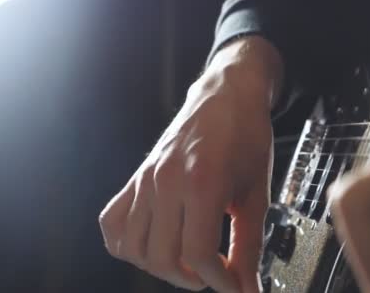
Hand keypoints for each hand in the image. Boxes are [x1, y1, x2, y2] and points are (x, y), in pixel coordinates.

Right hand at [98, 36, 283, 291]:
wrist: (227, 96)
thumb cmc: (246, 137)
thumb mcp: (257, 192)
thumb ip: (251, 244)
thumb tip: (248, 285)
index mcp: (202, 183)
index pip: (198, 255)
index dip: (220, 282)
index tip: (235, 286)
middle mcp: (166, 182)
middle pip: (164, 259)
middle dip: (193, 280)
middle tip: (216, 276)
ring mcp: (145, 180)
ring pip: (135, 249)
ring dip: (163, 269)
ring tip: (190, 264)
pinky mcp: (135, 178)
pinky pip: (113, 224)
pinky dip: (128, 246)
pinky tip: (154, 245)